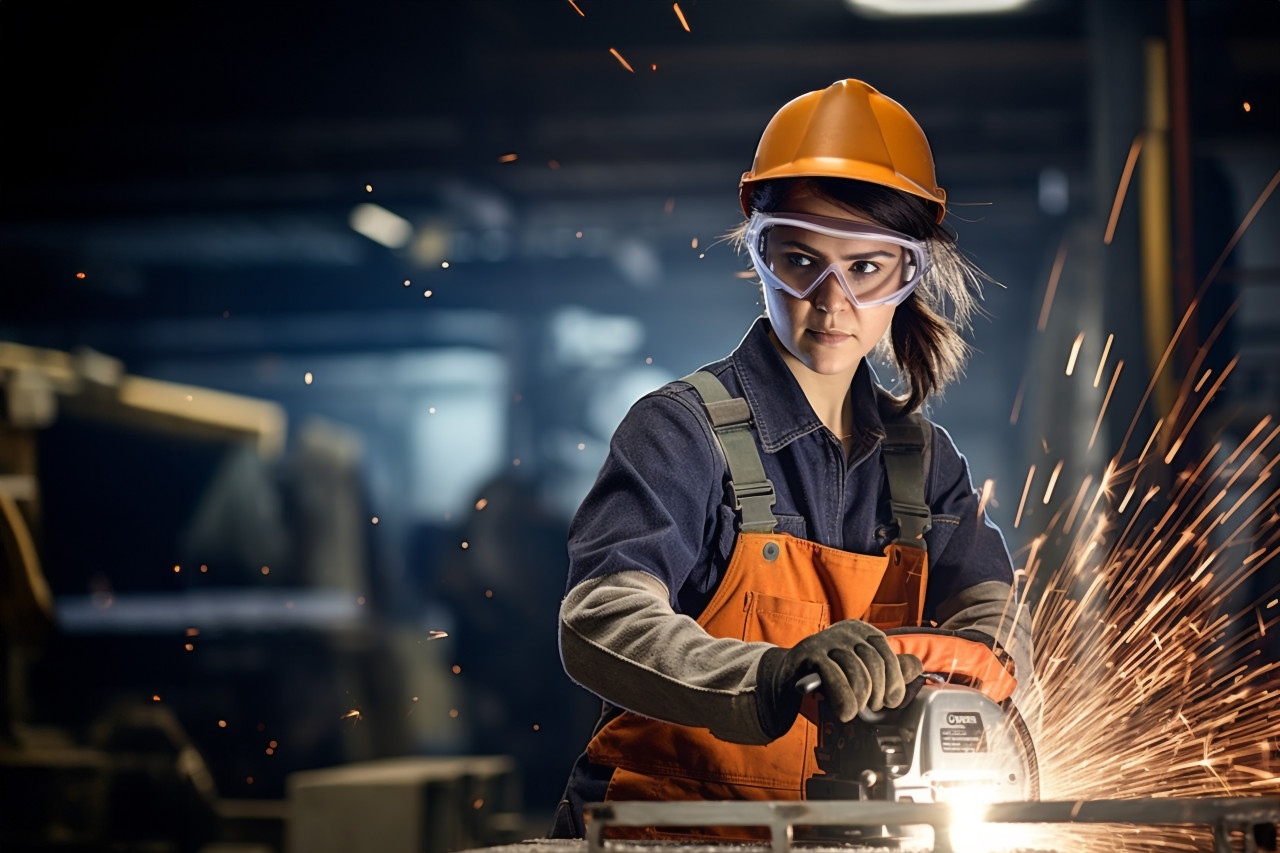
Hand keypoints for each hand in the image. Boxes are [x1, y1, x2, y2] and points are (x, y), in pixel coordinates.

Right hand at [756, 620, 923, 738]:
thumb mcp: (862, 673)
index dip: (895, 681)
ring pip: (856, 670)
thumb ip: (890, 670)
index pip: (887, 652)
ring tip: (855, 711)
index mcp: (861, 631)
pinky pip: (835, 676)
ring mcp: (825, 639)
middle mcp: (845, 631)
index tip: (891, 701)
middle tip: (870, 708)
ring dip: (860, 698)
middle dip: (877, 692)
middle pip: (874, 662)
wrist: (786, 681)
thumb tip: (916, 667)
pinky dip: (844, 699)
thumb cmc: (828, 679)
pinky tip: (845, 712)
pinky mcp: (808, 653)